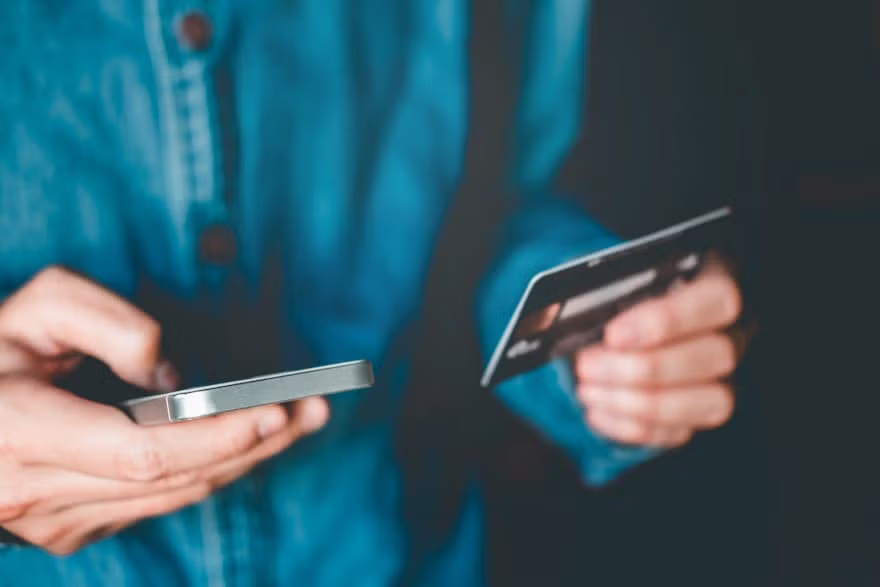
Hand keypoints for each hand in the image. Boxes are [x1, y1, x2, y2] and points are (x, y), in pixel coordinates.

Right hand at [0, 267, 328, 554]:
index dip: (216, 437)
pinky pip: (160, 502)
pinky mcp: (74, 530)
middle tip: (315, 409)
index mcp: (22, 432)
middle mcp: (39, 492)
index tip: (276, 410)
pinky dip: (213, 471)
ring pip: (176, 497)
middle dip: (255, 444)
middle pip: (175, 478)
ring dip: (245, 460)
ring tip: (301, 421)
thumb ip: (106, 323)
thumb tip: (170, 378)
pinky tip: (251, 443)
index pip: (142, 452)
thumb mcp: (35, 308)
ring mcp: (57, 522)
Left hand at [575, 257, 746, 448]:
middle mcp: (733, 331)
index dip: (668, 320)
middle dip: (644, 368)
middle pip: (717, 355)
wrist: (613, 326)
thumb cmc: (618, 295)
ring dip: (640, 402)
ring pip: (710, 401)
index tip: (615, 335)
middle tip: (589, 365)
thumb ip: (603, 290)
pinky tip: (597, 410)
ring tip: (589, 390)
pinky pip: (681, 431)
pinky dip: (633, 426)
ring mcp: (724, 377)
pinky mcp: (701, 412)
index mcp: (716, 281)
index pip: (716, 299)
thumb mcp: (611, 280)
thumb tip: (562, 313)